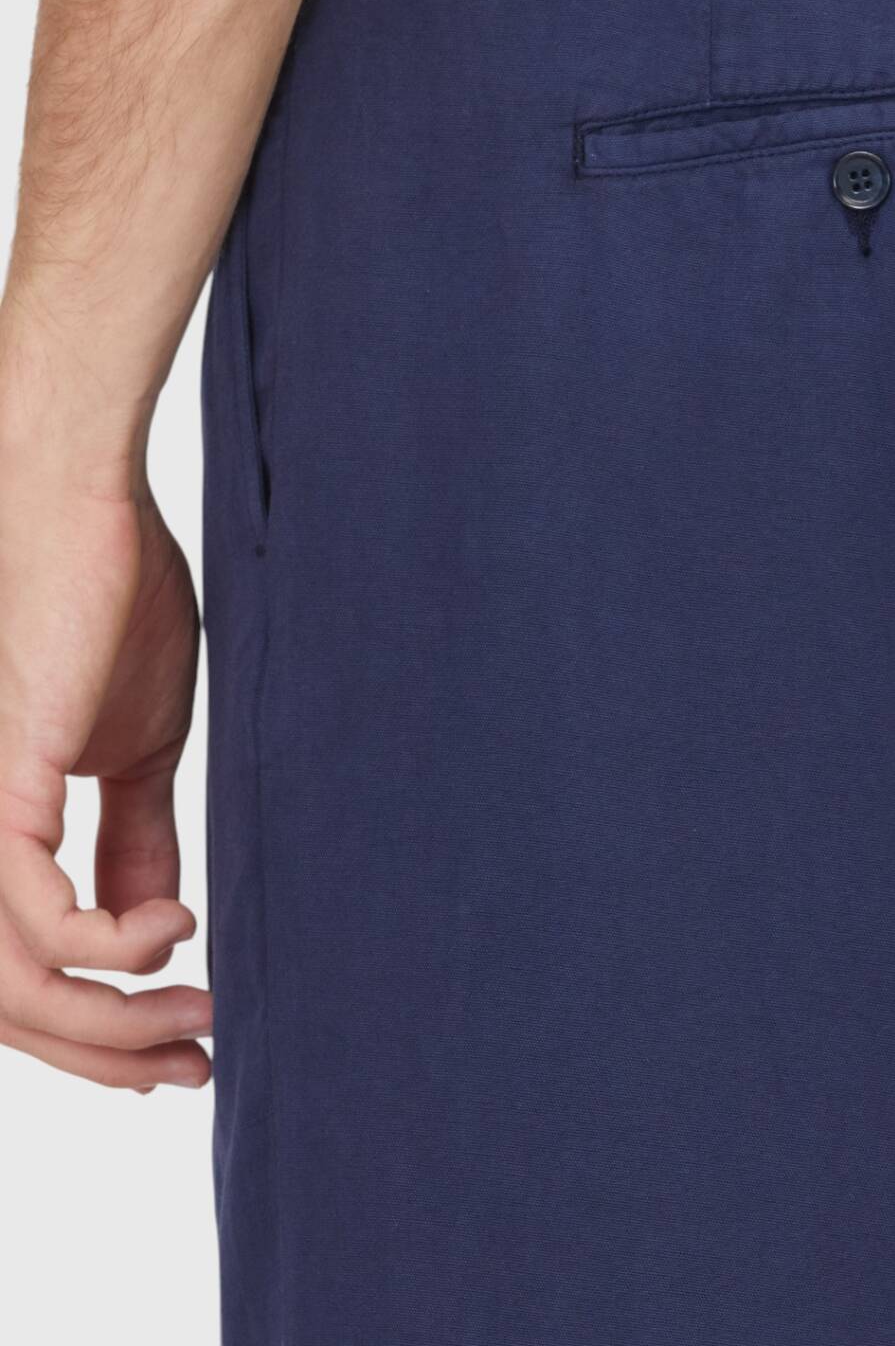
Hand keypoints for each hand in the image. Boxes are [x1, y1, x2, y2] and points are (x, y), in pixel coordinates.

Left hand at [0, 456, 209, 1092]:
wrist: (82, 505)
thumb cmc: (110, 602)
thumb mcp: (138, 750)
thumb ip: (134, 841)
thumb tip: (156, 931)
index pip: (20, 975)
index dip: (93, 1033)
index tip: (181, 1051)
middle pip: (8, 1005)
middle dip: (105, 1056)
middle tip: (195, 1064)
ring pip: (18, 985)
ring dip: (114, 1023)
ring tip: (198, 1017)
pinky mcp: (1, 790)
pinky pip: (45, 925)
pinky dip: (116, 948)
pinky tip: (177, 925)